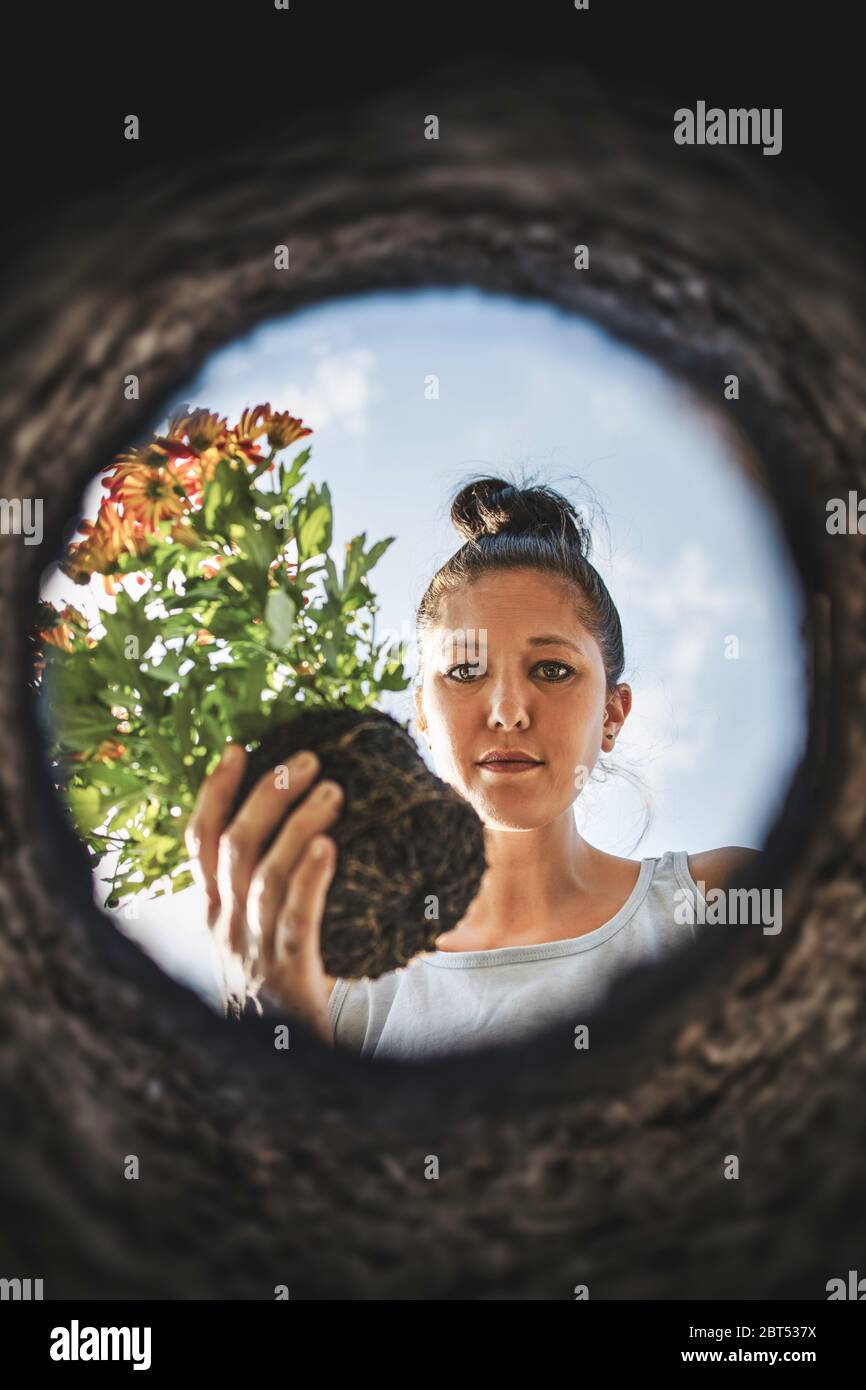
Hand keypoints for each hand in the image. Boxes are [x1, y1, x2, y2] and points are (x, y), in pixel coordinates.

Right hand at [184, 744, 342, 1041]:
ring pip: (266, 874)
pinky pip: (296, 920)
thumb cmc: (275, 1004)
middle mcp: (225, 928)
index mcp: (214, 916)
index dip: (215, 791)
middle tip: (307, 759)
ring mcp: (253, 952)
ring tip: (333, 790)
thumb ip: (268, 901)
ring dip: (298, 823)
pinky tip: (329, 847)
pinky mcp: (288, 977)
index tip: (238, 749)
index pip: (201, 842)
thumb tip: (307, 840)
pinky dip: (310, 879)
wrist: (274, 1084)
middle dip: (268, 793)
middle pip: (236, 845)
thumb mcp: (255, 946)